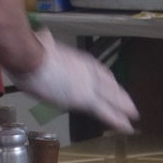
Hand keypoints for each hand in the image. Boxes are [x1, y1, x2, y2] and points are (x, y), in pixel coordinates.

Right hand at [9, 29, 138, 132]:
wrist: (29, 56)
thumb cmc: (30, 51)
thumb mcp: (41, 43)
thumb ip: (47, 44)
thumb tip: (43, 36)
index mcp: (78, 59)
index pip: (99, 71)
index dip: (108, 80)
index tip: (113, 85)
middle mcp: (88, 71)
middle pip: (109, 85)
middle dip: (120, 95)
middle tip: (130, 104)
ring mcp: (89, 84)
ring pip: (112, 98)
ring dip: (123, 107)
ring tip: (133, 115)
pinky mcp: (85, 99)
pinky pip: (106, 111)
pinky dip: (118, 120)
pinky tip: (127, 126)